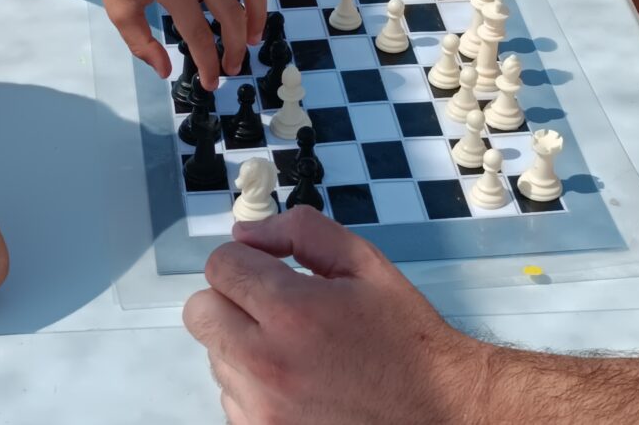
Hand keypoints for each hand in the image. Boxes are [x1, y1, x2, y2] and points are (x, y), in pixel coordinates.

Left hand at [73, 0, 269, 90]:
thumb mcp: (119, 8)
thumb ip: (142, 43)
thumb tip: (165, 71)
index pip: (199, 34)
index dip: (208, 64)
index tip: (211, 84)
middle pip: (231, 13)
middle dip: (236, 46)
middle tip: (232, 65)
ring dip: (258, 9)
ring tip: (255, 31)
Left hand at [183, 207, 489, 423]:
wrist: (437, 412)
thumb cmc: (405, 343)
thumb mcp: (365, 264)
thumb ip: (300, 232)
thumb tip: (246, 233)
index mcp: (292, 311)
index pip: (220, 265)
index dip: (245, 260)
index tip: (268, 270)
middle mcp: (266, 363)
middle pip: (201, 311)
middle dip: (231, 299)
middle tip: (273, 306)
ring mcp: (261, 408)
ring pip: (215, 355)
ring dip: (243, 345)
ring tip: (298, 350)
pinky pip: (231, 396)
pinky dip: (253, 385)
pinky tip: (297, 381)